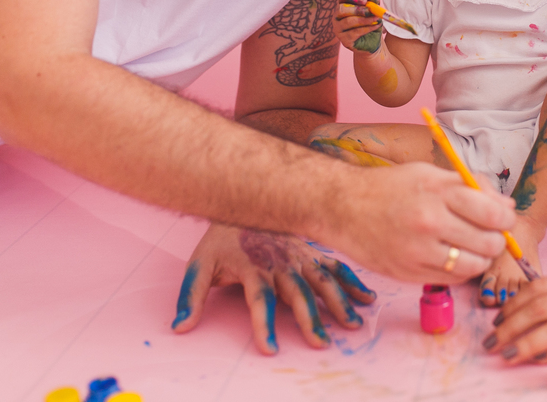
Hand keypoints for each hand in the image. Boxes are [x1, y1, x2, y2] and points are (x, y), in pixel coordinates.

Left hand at [171, 223, 375, 354]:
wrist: (243, 198)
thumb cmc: (222, 238)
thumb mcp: (200, 264)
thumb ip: (190, 296)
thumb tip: (179, 327)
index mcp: (254, 268)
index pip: (259, 301)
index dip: (263, 325)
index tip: (270, 349)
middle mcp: (281, 263)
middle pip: (298, 294)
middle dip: (310, 319)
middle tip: (321, 343)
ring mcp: (299, 257)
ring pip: (322, 281)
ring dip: (338, 303)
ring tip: (352, 325)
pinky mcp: (311, 253)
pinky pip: (335, 267)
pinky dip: (353, 281)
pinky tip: (367, 298)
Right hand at [322, 161, 516, 283]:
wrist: (343, 207)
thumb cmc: (389, 187)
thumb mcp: (429, 173)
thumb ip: (470, 186)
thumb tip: (506, 206)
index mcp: (438, 191)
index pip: (494, 213)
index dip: (507, 219)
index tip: (503, 218)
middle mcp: (430, 221)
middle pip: (490, 243)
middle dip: (497, 240)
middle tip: (489, 234)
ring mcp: (419, 251)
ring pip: (475, 266)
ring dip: (480, 258)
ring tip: (470, 246)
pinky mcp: (409, 273)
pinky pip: (453, 279)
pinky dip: (460, 270)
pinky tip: (451, 255)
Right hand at [334, 0, 383, 54]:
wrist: (373, 43)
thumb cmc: (371, 24)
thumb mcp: (374, 12)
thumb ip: (373, 2)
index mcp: (343, 6)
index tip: (365, 0)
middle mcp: (337, 17)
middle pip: (341, 9)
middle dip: (357, 9)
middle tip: (369, 11)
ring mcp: (339, 29)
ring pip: (349, 21)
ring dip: (364, 20)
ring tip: (376, 19)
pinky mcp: (344, 40)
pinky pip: (354, 32)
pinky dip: (367, 28)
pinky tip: (375, 26)